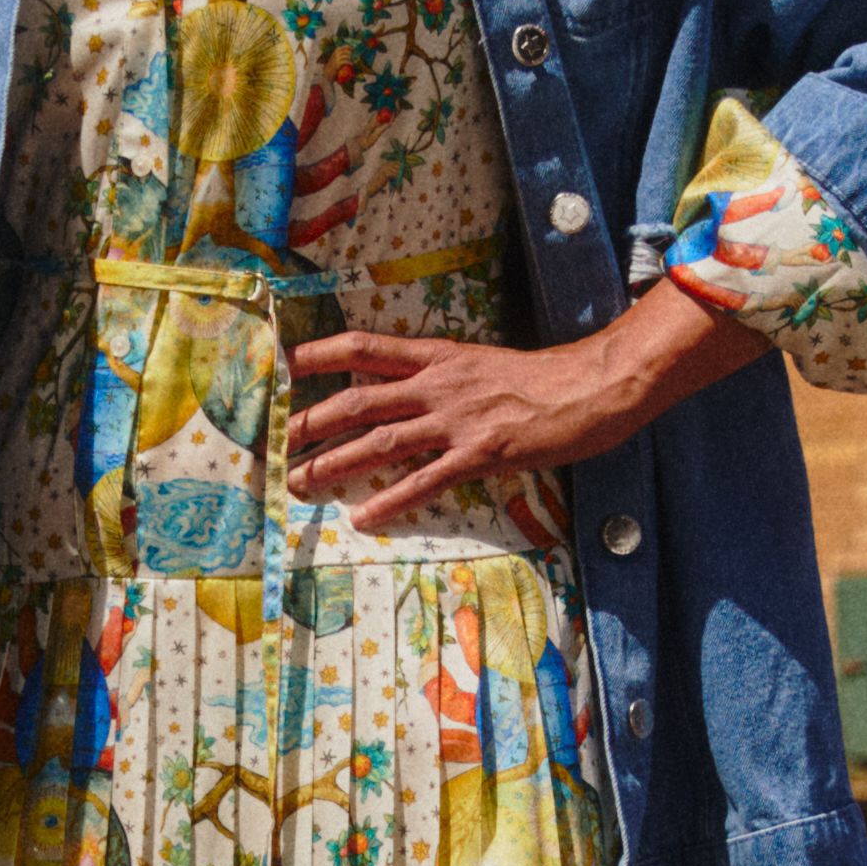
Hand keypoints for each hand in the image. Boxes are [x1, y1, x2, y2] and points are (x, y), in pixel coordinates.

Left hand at [287, 280, 765, 531]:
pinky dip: (390, 501)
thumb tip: (409, 391)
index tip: (282, 364)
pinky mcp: (479, 454)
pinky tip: (364, 518)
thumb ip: (444, 376)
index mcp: (438, 356)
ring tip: (300, 482)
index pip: (365, 347)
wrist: (593, 386)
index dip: (320, 354)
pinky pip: (425, 481)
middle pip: (357, 399)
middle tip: (273, 440)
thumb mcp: (483, 365)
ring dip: (334, 464)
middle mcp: (438, 384)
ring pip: (380, 442)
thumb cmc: (544, 380)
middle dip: (310, 420)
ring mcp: (456, 419)